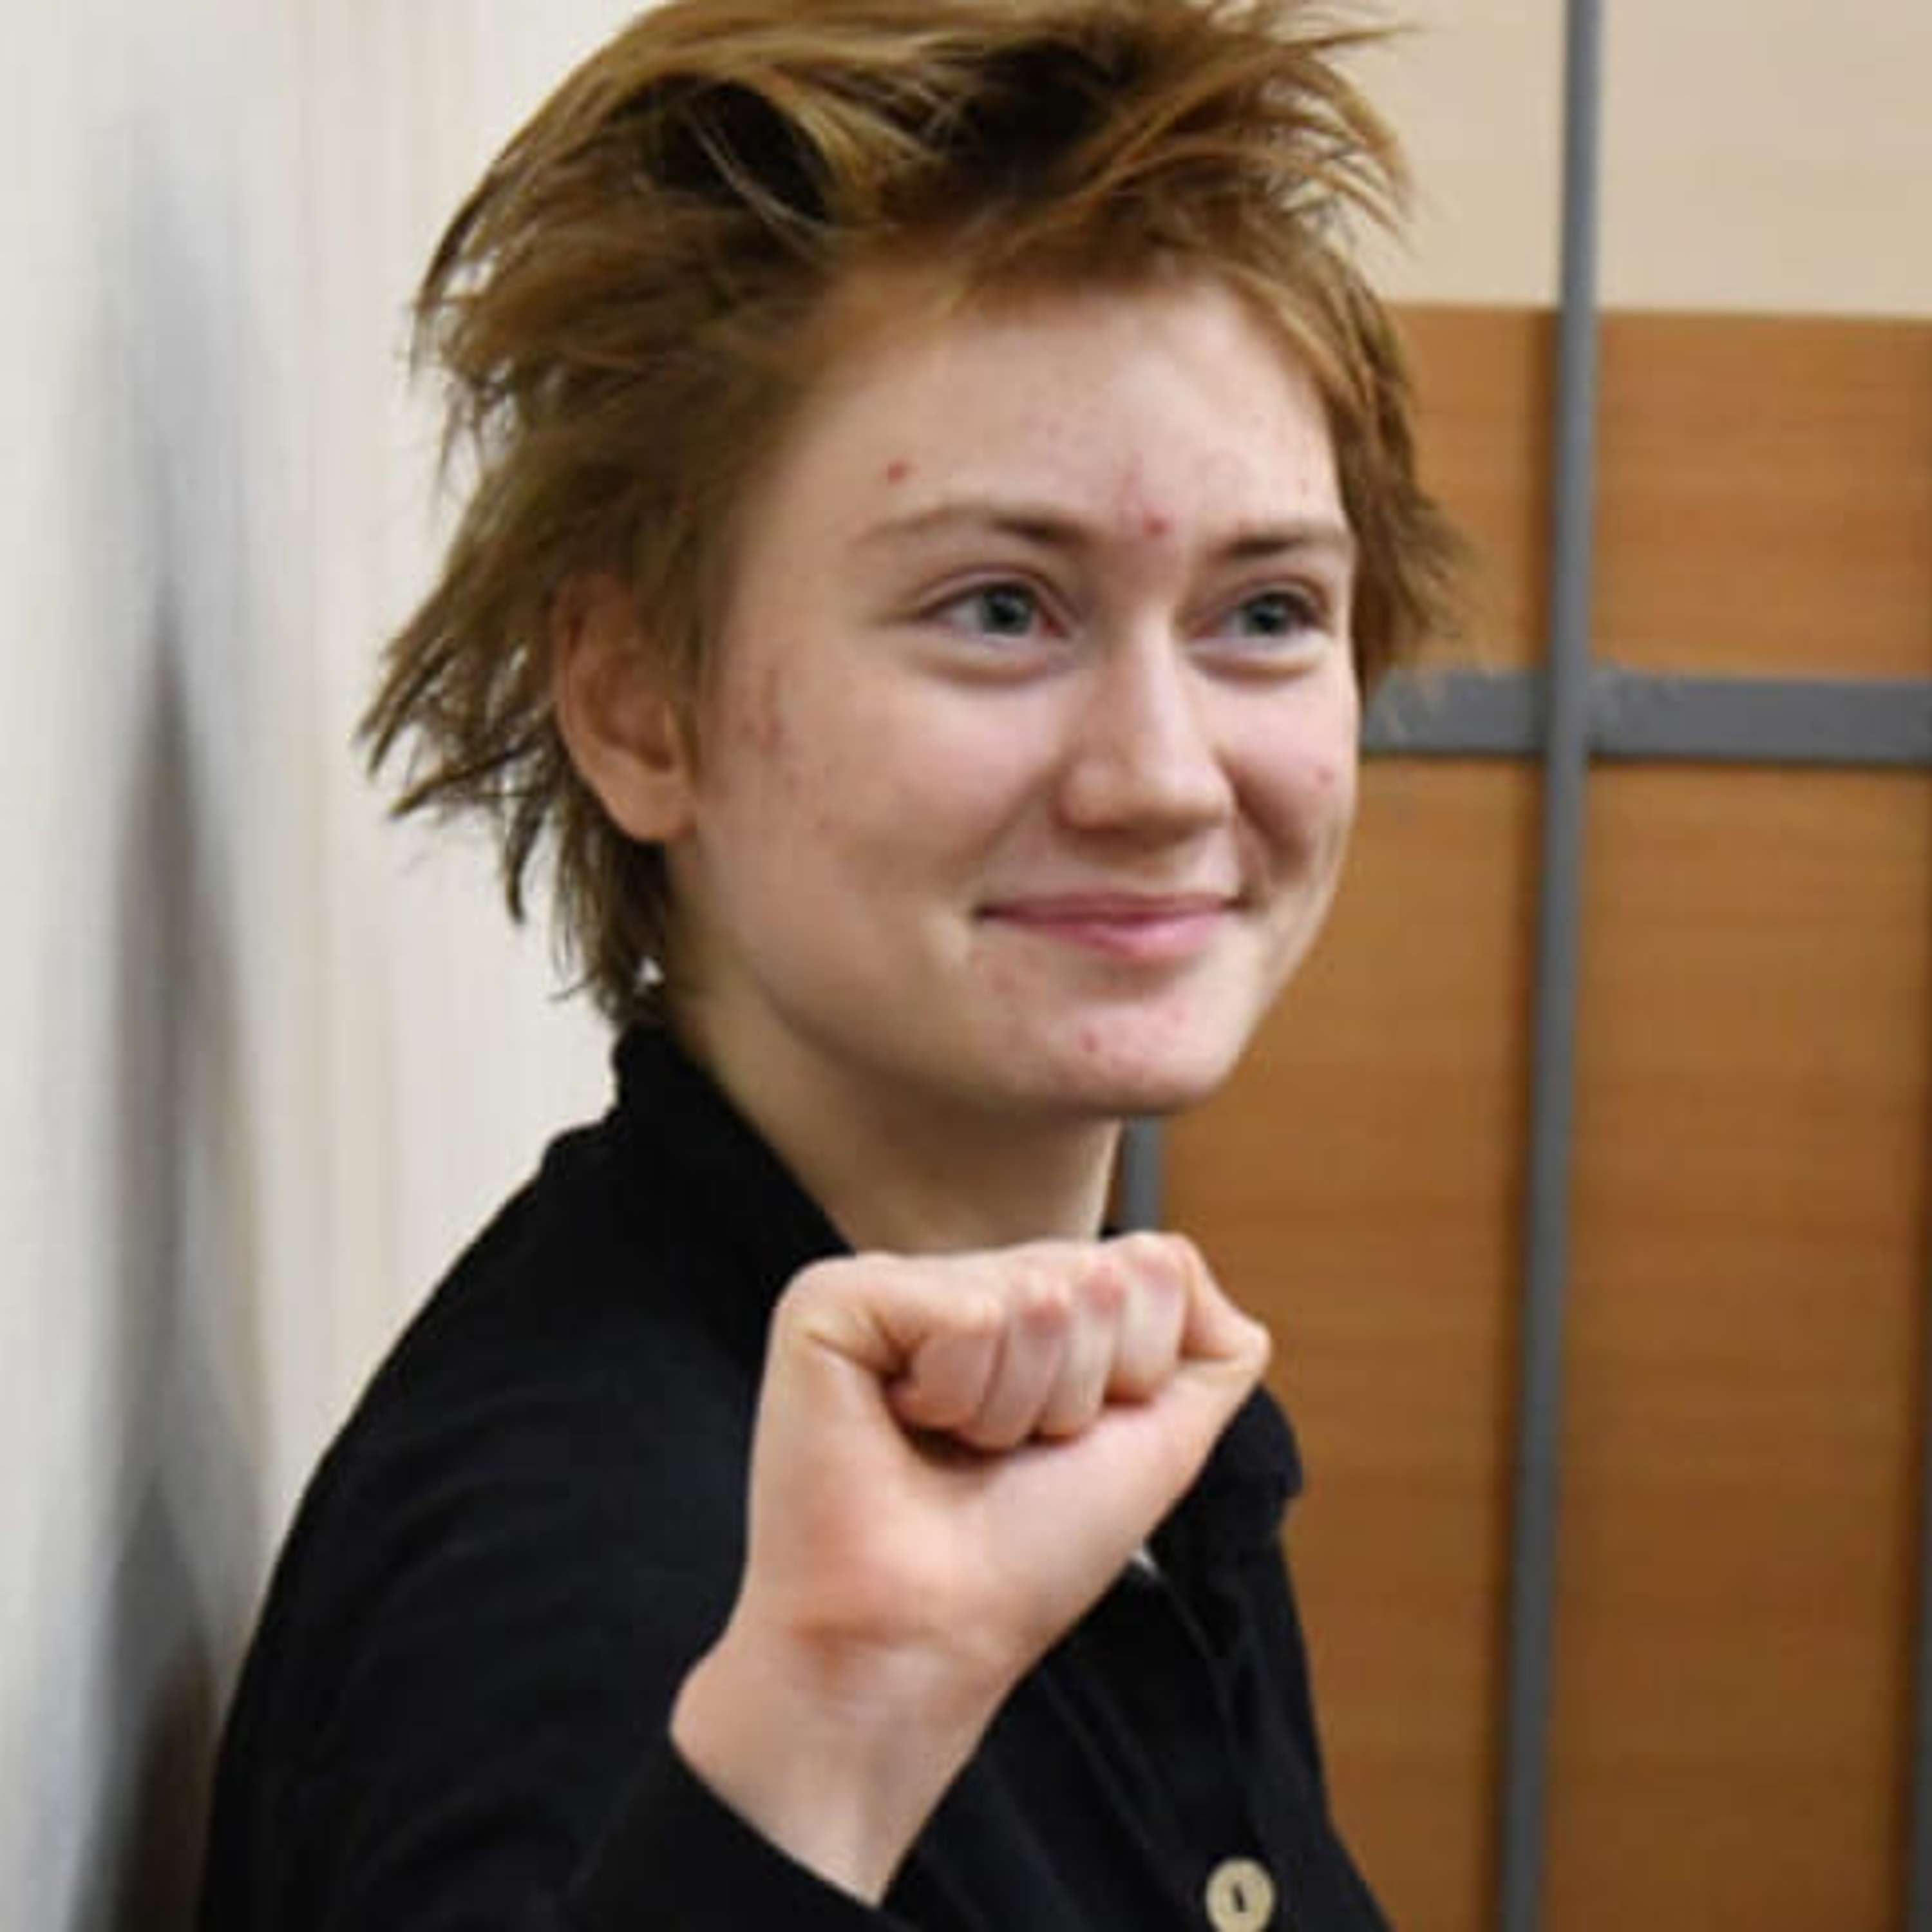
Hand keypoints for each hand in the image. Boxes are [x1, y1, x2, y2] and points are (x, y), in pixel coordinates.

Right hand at [670, 1232, 1268, 1899]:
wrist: (927, 1638)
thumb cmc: (1026, 1555)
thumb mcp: (1160, 1440)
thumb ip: (1211, 1347)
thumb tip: (1187, 1260)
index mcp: (1026, 1297)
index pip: (1151, 1266)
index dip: (1135, 1375)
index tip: (1058, 1444)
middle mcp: (962, 1275)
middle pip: (1102, 1277)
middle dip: (1078, 1393)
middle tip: (996, 1457)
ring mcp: (893, 1279)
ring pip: (1039, 1296)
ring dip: (1015, 1408)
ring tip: (949, 1450)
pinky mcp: (831, 1299)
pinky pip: (968, 1315)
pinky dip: (957, 1395)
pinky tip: (901, 1427)